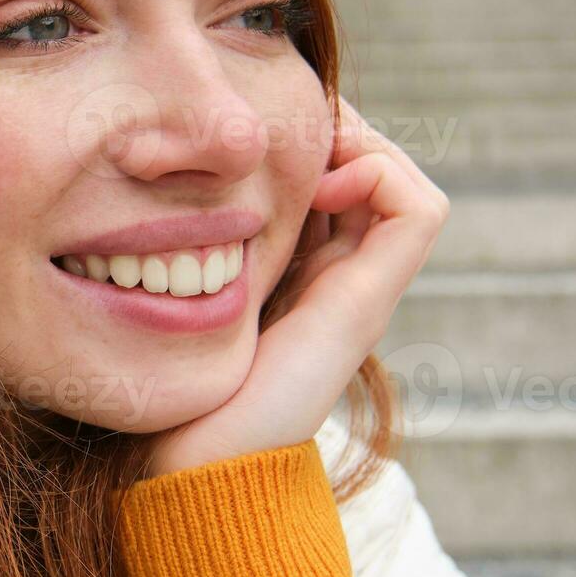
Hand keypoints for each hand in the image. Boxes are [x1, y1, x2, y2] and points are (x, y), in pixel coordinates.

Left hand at [140, 97, 448, 477]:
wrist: (192, 454)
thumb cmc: (171, 374)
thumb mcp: (178, 278)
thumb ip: (185, 236)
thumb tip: (157, 164)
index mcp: (299, 264)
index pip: (328, 167)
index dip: (303, 130)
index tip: (250, 123)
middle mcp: (340, 270)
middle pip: (366, 162)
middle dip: (327, 126)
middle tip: (275, 122)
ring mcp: (362, 285)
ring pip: (398, 176)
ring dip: (355, 141)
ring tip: (300, 151)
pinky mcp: (371, 300)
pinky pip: (418, 207)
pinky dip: (377, 173)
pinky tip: (320, 184)